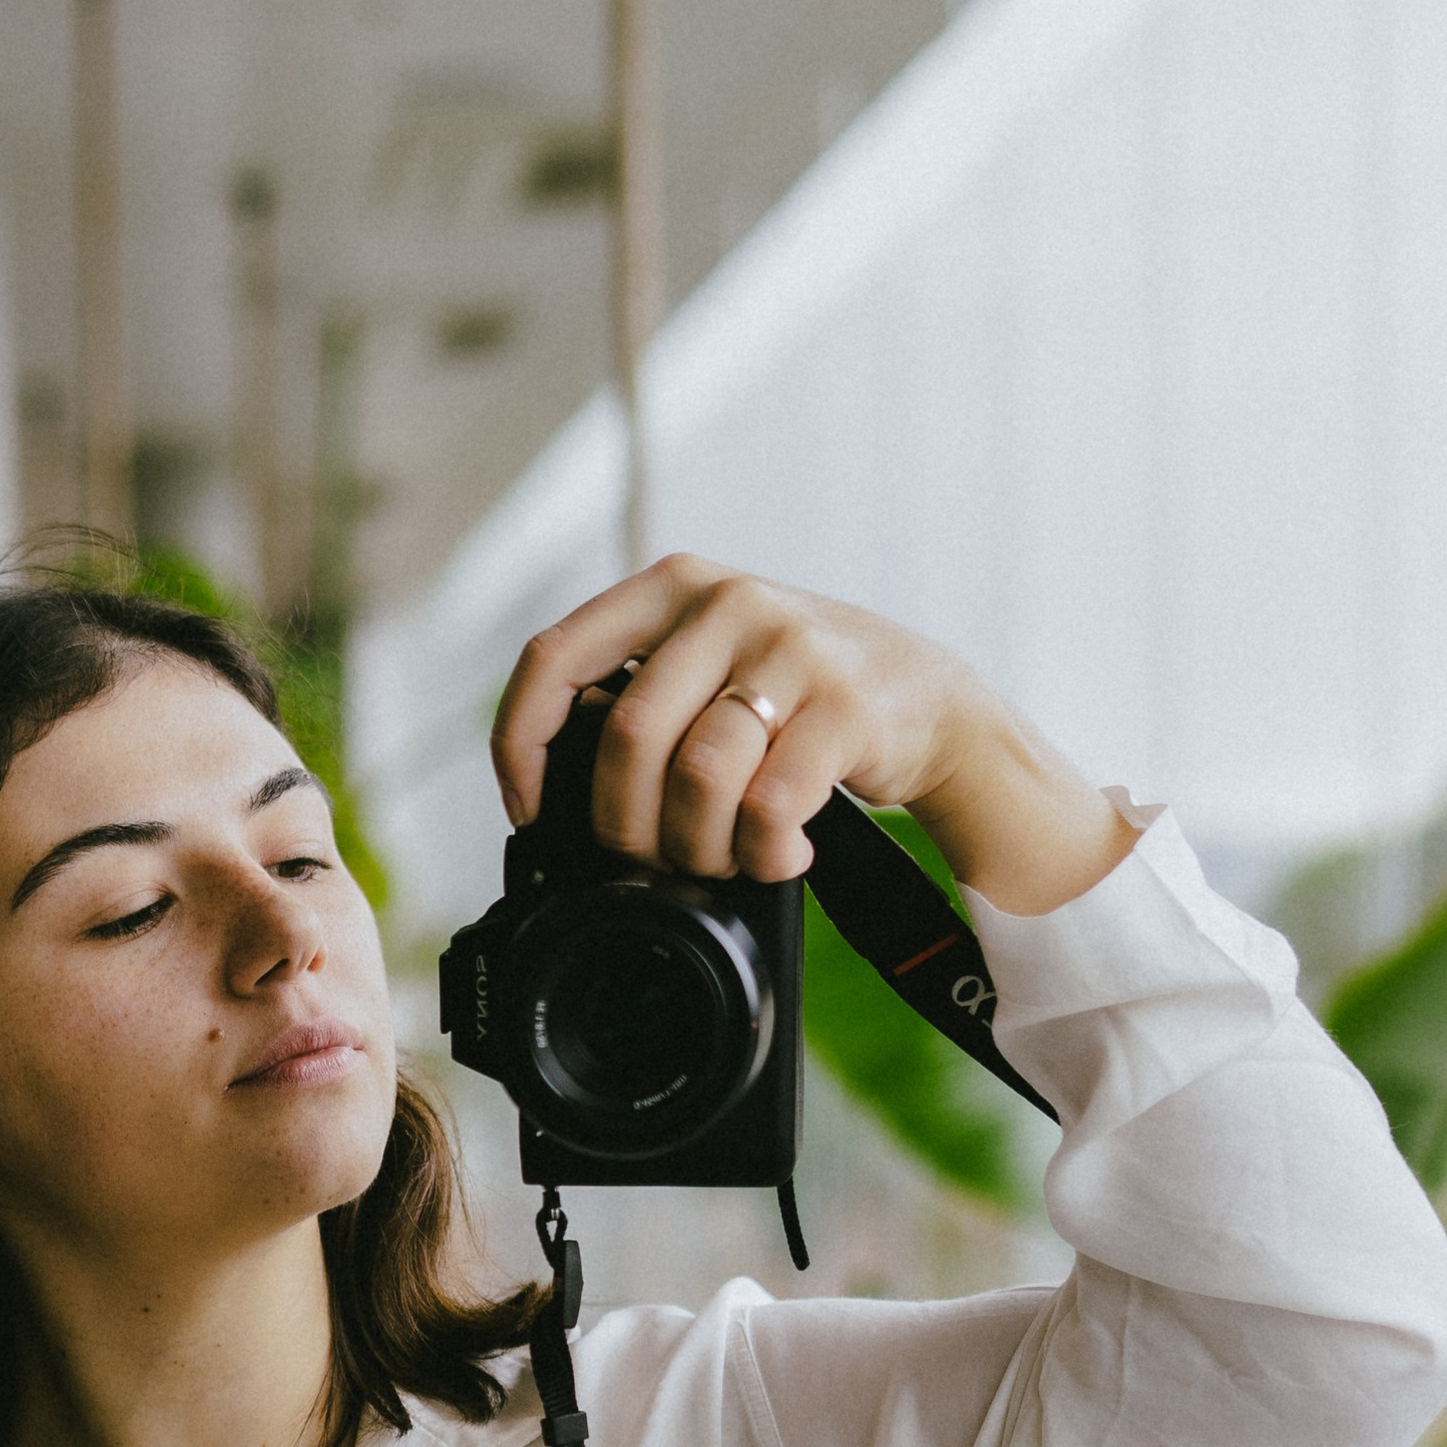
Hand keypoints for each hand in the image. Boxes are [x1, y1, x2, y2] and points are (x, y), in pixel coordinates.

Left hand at [490, 555, 1136, 914]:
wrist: (924, 699)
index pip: (553, 658)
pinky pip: (769, 806)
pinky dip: (764, 855)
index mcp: (669, 587)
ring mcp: (790, 649)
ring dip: (699, 849)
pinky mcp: (844, 707)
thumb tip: (549, 784)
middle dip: (628, 828)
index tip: (529, 809)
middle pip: (626, 740)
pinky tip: (779, 856)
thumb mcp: (705, 659)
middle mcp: (725, 604)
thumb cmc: (792, 695)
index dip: (522, 746)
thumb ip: (634, 691)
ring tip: (723, 859)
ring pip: (697, 779)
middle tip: (656, 856)